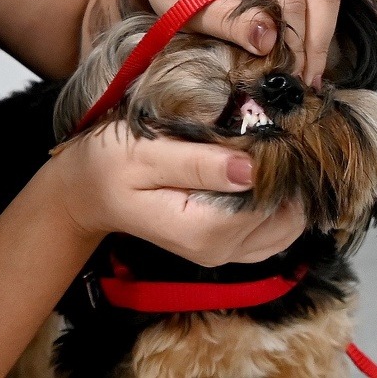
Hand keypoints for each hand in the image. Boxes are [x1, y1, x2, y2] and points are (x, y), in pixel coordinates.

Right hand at [46, 124, 305, 266]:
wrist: (86, 191)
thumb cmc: (109, 164)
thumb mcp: (145, 153)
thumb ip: (196, 162)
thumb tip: (251, 169)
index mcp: (201, 230)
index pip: (269, 199)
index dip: (277, 162)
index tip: (265, 124)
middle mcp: (219, 251)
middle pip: (287, 217)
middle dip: (289, 176)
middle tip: (268, 133)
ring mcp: (224, 253)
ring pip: (288, 227)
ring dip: (287, 190)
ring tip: (264, 150)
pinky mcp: (226, 246)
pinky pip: (274, 231)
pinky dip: (278, 203)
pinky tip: (259, 172)